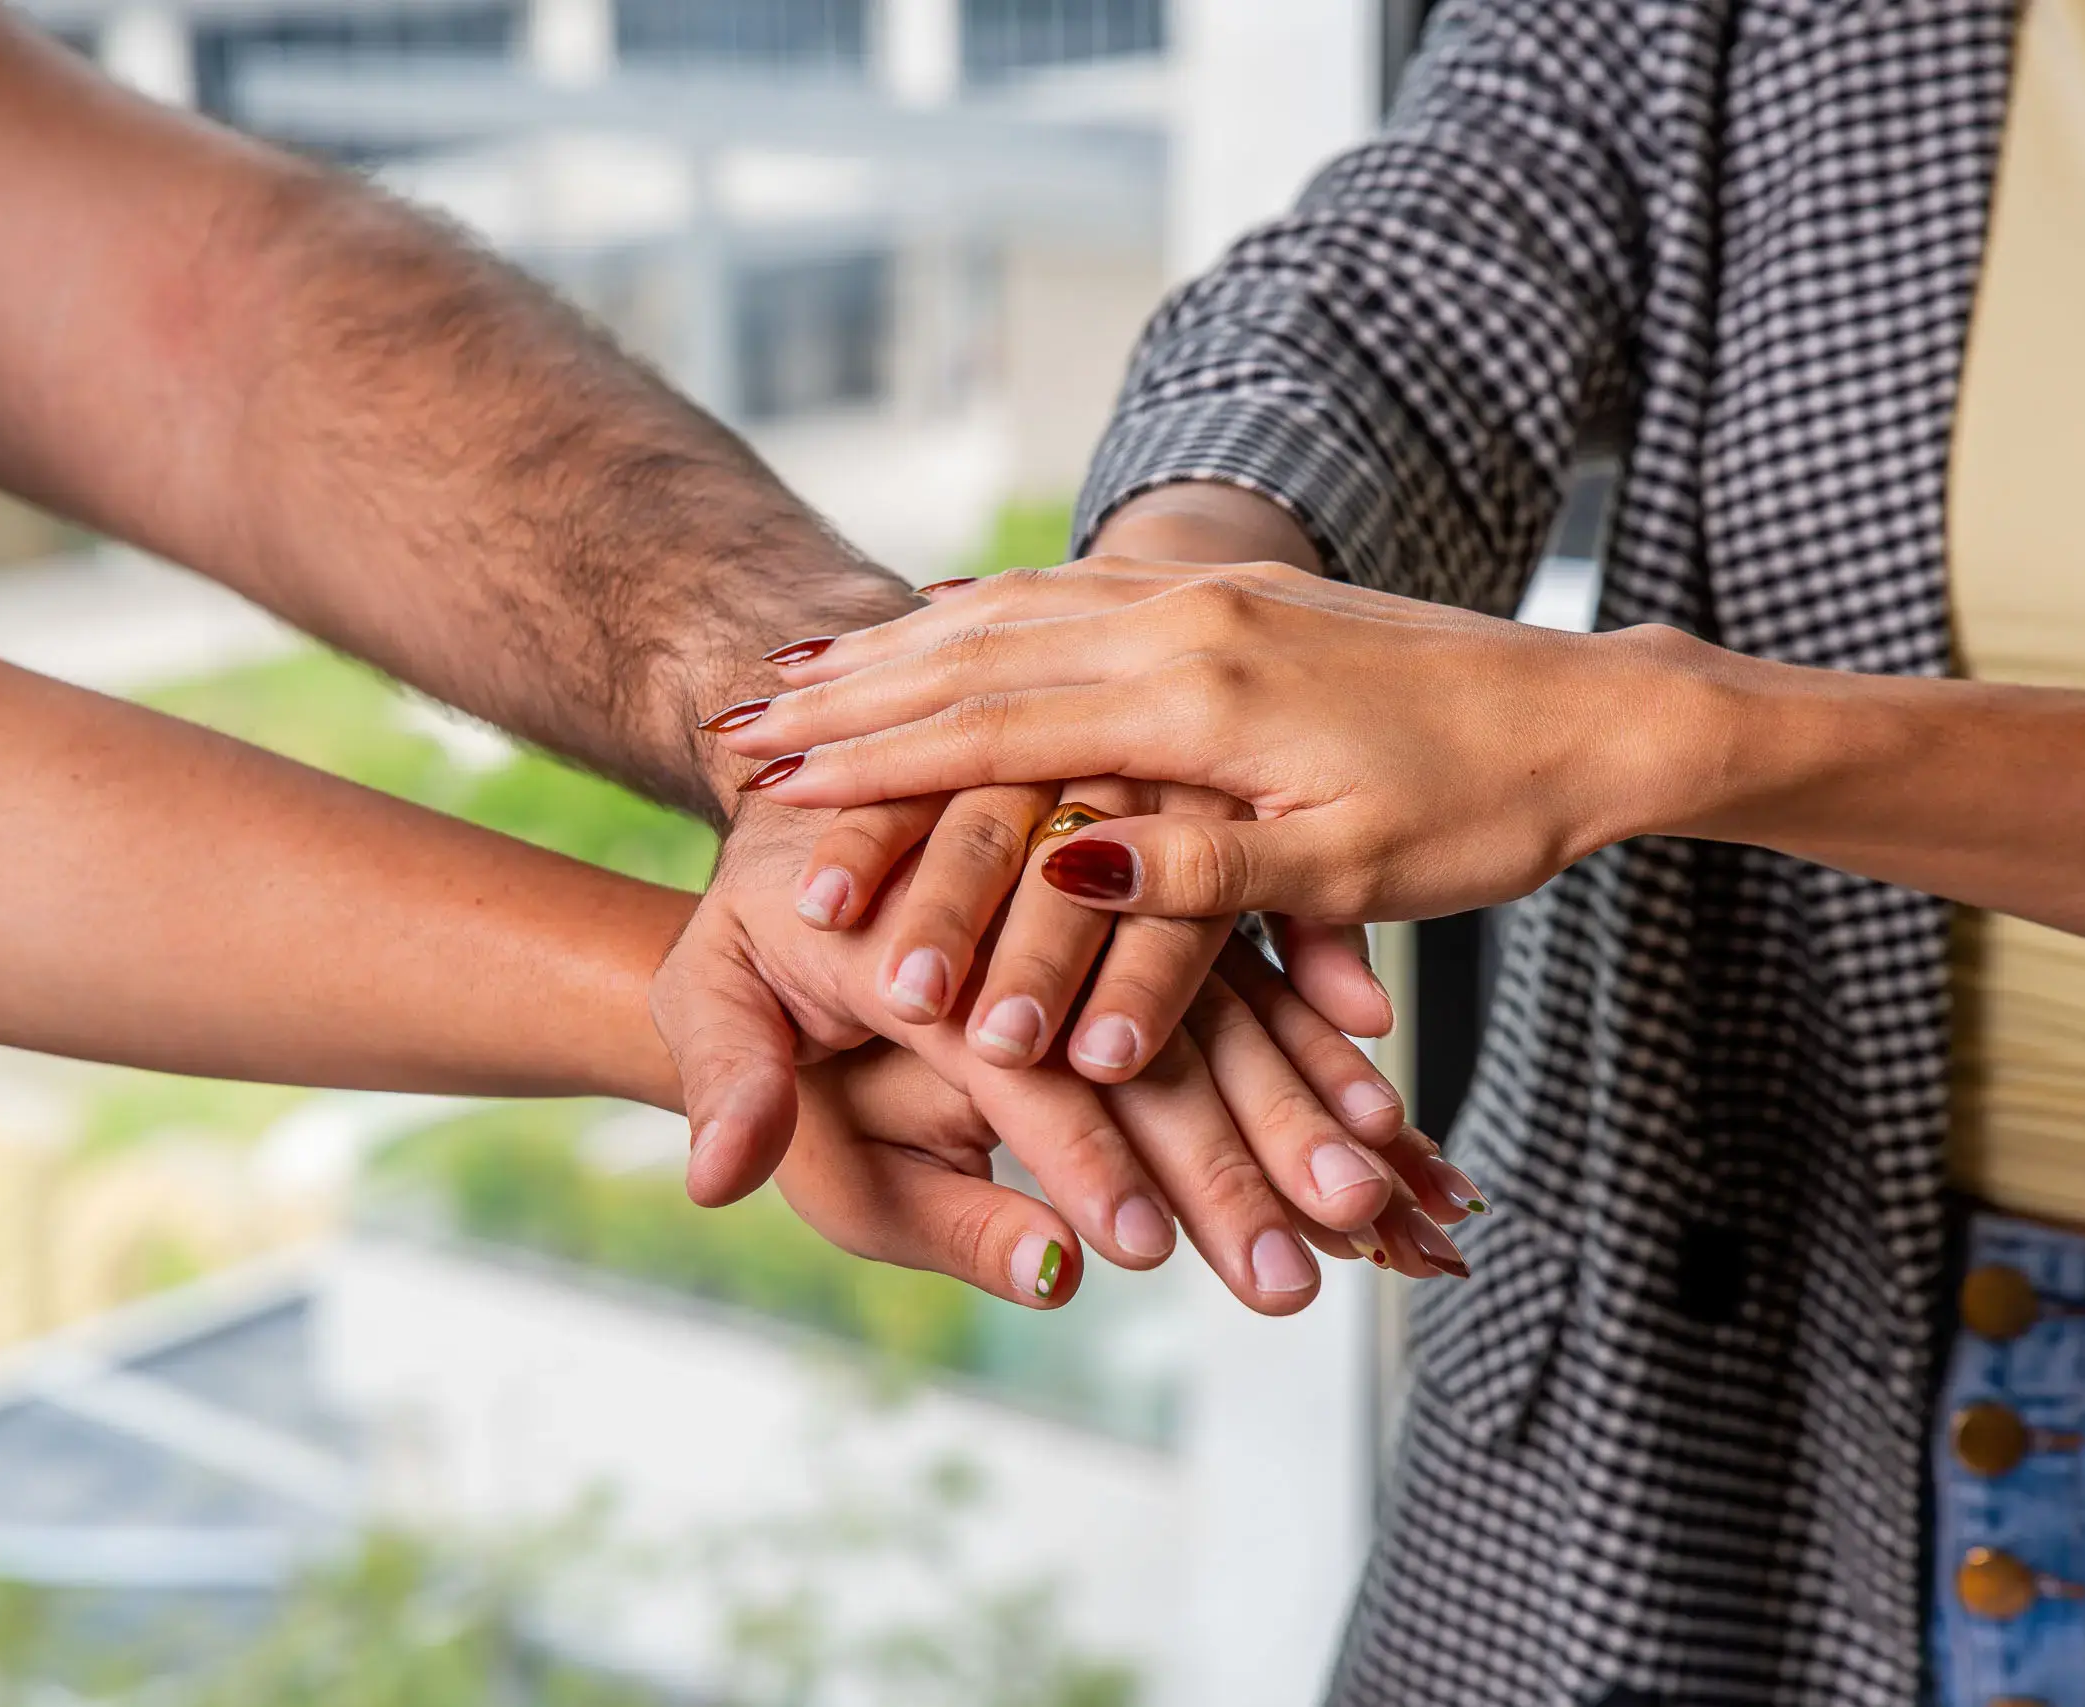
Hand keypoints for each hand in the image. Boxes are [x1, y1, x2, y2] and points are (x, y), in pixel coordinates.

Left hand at [649, 800, 1453, 1311]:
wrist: (796, 777)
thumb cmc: (756, 927)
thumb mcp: (711, 1004)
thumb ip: (743, 1097)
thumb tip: (737, 1180)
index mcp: (898, 912)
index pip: (1004, 1051)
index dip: (1074, 1149)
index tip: (1143, 1248)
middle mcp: (1008, 860)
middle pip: (1134, 1018)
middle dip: (1227, 1142)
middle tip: (1301, 1247)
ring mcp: (1083, 838)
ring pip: (1207, 963)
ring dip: (1291, 1072)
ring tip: (1364, 1177)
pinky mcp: (1134, 841)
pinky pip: (1233, 907)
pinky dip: (1305, 961)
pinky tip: (1373, 1029)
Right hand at [720, 560, 1701, 922]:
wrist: (1589, 713)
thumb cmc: (1478, 811)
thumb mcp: (1346, 862)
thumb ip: (1203, 870)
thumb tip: (1070, 869)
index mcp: (1199, 693)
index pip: (996, 723)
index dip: (876, 758)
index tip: (769, 780)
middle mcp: (1184, 623)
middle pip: (979, 652)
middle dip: (854, 694)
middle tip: (737, 722)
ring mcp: (1210, 599)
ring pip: (1018, 609)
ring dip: (904, 643)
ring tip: (804, 668)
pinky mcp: (1238, 599)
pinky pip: (1077, 593)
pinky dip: (990, 610)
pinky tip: (946, 619)